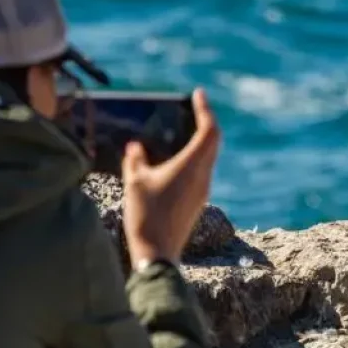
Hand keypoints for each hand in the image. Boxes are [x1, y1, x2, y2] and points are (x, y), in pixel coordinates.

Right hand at [122, 88, 221, 266]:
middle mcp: (203, 176)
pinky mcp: (198, 201)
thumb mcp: (135, 182)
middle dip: (205, 122)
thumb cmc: (146, 216)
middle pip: (213, 142)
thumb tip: (135, 147)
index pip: (209, 130)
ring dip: (199, 141)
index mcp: (192, 166)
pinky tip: (175, 159)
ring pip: (208, 157)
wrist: (158, 254)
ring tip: (182, 130)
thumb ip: (135, 160)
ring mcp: (203, 190)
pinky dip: (193, 158)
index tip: (197, 94)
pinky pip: (201, 171)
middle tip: (193, 108)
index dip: (205, 109)